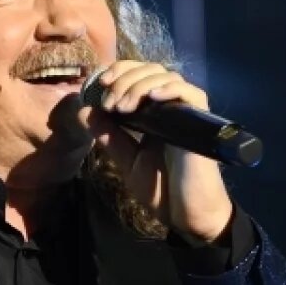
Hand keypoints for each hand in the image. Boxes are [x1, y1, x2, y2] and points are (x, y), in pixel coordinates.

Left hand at [79, 61, 233, 241]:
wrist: (186, 215)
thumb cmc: (160, 190)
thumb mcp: (126, 161)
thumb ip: (108, 136)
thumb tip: (83, 110)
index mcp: (153, 113)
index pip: (139, 74)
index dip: (120, 70)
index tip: (100, 83)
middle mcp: (170, 107)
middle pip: (150, 69)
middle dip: (125, 78)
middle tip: (109, 101)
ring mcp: (187, 112)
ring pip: (167, 76)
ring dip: (139, 85)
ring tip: (122, 106)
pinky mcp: (201, 122)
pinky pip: (191, 93)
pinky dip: (169, 89)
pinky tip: (151, 98)